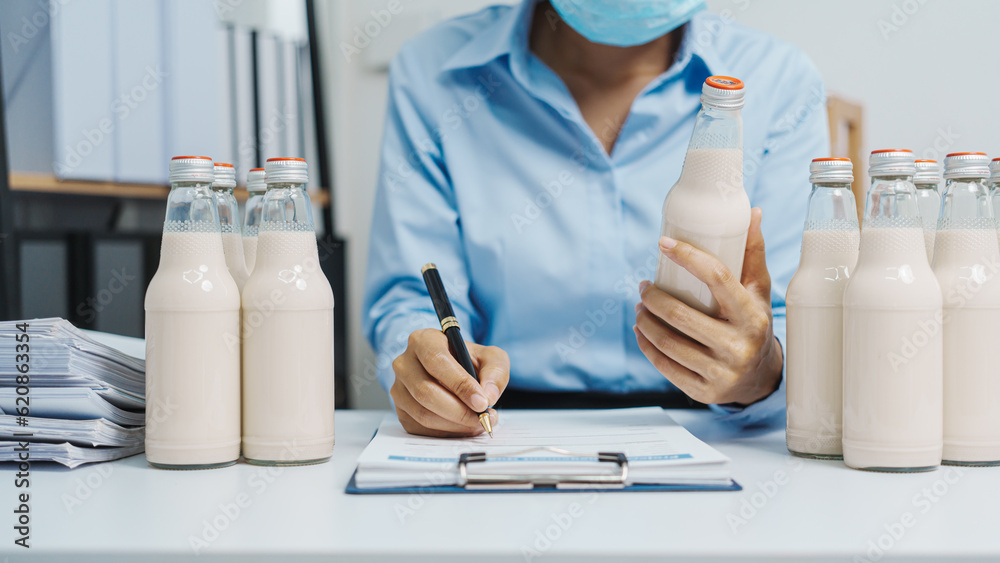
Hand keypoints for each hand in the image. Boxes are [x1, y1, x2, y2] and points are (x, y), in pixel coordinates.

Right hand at [390, 328, 508, 436]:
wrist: (452, 371)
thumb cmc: (468, 361)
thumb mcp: (490, 357)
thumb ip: (495, 371)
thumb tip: (488, 396)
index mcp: (423, 341)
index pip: (437, 361)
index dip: (460, 385)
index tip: (482, 403)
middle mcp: (404, 363)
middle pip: (426, 392)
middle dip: (459, 411)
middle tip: (482, 418)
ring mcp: (398, 388)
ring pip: (423, 414)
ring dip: (455, 424)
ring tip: (478, 422)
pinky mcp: (400, 410)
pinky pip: (421, 428)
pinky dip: (446, 432)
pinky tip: (463, 426)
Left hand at [634, 208, 782, 406]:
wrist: (760, 377)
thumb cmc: (753, 322)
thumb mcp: (758, 291)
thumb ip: (752, 253)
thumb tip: (752, 212)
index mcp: (753, 315)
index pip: (719, 278)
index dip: (689, 257)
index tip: (664, 243)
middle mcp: (739, 346)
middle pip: (681, 315)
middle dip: (654, 297)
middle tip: (643, 286)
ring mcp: (721, 372)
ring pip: (668, 342)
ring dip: (645, 321)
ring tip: (641, 307)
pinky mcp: (704, 391)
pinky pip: (665, 366)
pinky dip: (646, 346)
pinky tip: (641, 331)